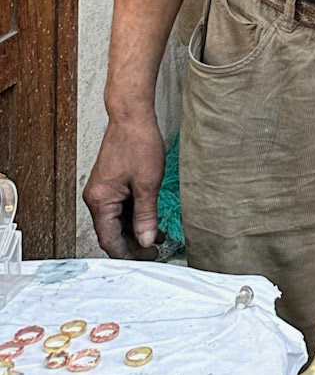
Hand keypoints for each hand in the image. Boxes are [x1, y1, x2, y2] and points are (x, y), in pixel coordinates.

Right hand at [83, 113, 164, 257]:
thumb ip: (146, 215)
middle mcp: (96, 198)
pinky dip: (134, 216)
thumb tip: (147, 241)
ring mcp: (101, 191)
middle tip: (156, 251)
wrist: (132, 115)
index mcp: (100, 200)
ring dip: (135, 230)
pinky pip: (119, 209)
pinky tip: (151, 220)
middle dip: (133, 244)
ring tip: (158, 237)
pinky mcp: (109, 185)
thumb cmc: (138, 142)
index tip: (149, 258)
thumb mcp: (148, 183)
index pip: (110, 240)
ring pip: (116, 222)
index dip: (129, 253)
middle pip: (111, 233)